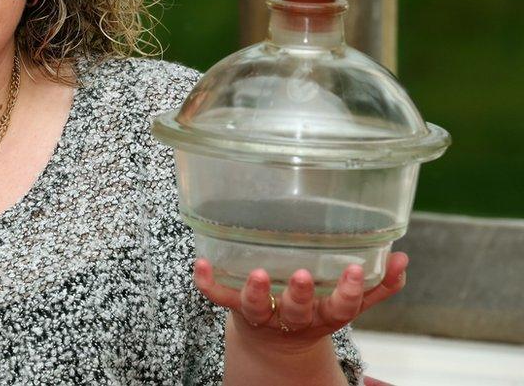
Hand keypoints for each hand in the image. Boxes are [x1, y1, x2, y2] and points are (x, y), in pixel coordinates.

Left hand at [193, 252, 408, 347]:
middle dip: (302, 295)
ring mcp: (263, 314)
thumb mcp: (347, 303)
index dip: (349, 290)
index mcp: (325, 314)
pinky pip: (217, 296)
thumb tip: (403, 258)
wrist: (275, 344)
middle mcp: (294, 318)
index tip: (355, 269)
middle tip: (303, 276)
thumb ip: (377, 284)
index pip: (342, 306)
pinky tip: (200, 264)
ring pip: (258, 307)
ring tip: (257, 274)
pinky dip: (207, 282)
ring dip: (257, 291)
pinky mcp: (235, 308)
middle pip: (298, 310)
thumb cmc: (315, 310)